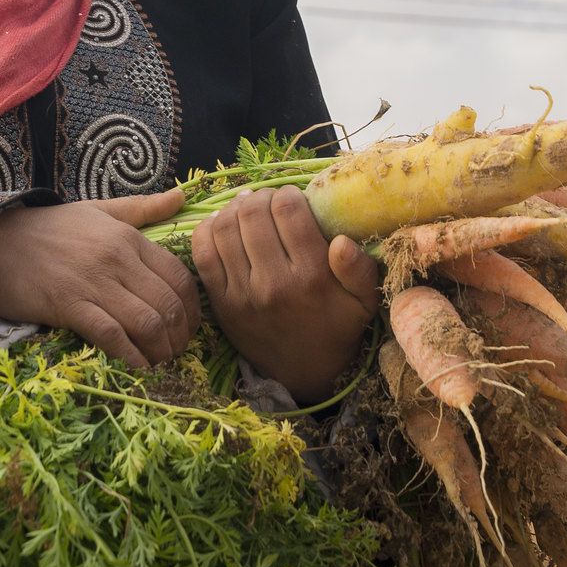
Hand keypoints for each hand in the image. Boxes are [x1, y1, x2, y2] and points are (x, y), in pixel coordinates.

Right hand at [0, 188, 196, 368]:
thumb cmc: (49, 228)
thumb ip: (143, 208)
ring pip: (147, 322)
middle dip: (181, 335)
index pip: (179, 276)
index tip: (189, 327)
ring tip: (160, 362)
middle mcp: (116, 259)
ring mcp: (92, 282)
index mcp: (128, 238)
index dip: (193, 308)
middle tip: (178, 351)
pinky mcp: (68, 305)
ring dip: (161, 350)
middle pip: (168, 304)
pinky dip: (130, 356)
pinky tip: (136, 366)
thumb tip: (183, 197)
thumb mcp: (99, 210)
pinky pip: (111, 335)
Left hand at [192, 186, 382, 404]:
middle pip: (253, 214)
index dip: (288, 193)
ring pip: (224, 228)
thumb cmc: (337, 329)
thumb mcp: (363, 302)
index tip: (293, 197)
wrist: (303, 373)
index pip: (288, 210)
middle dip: (261, 196)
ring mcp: (241, 293)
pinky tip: (223, 226)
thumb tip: (343, 241)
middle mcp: (273, 283)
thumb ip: (360, 270)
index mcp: (310, 277)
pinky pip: (203, 253)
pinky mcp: (220, 303)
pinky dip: (207, 230)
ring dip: (234, 209)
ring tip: (248, 208)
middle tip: (269, 200)